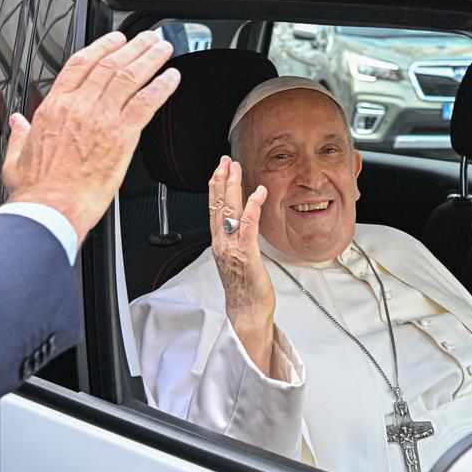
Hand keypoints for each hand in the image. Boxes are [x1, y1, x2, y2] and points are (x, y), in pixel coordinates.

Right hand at [2, 30, 180, 244]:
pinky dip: (162, 87)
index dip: (101, 47)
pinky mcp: (122, 135)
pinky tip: (173, 78)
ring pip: (129, 76)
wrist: (52, 207)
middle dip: (133, 47)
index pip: (80, 64)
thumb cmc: (37, 190)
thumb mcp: (16, 157)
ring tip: (163, 48)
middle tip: (148, 38)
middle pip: (110, 64)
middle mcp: (79, 106)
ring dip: (150, 58)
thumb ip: (20, 135)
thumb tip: (19, 124)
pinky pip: (146, 102)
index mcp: (54, 107)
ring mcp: (102, 118)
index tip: (116, 40)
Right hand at [209, 155, 275, 376]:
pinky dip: (252, 208)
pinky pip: (248, 227)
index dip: (216, 186)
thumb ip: (235, 238)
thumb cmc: (245, 287)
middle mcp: (222, 243)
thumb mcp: (237, 257)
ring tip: (236, 169)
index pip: (214, 208)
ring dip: (232, 188)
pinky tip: (257, 194)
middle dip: (221, 179)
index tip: (220, 168)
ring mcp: (232, 248)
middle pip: (217, 205)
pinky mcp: (247, 255)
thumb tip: (240, 222)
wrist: (247, 311)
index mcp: (220, 242)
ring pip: (229, 212)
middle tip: (225, 160)